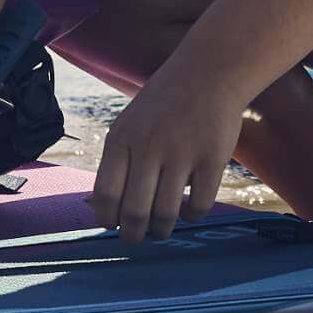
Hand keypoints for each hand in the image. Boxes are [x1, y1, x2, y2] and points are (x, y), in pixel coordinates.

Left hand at [93, 69, 245, 241]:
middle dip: (133, 235)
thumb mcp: (129, 124)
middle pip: (135, 212)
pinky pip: (199, 205)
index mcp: (121, 140)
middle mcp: (149, 147)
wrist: (208, 73)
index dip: (108, 220)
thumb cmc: (163, 105)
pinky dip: (192, 216)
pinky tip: (190, 210)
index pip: (106, 195)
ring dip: (162, 231)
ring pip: (166, 214)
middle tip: (136, 239)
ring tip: (162, 230)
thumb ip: (117, 161)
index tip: (113, 227)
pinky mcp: (212, 159)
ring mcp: (182, 153)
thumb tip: (99, 208)